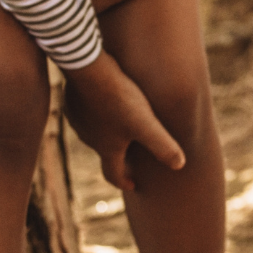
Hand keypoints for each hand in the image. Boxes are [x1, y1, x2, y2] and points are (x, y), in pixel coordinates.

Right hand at [63, 51, 184, 188]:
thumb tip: (180, 165)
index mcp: (107, 148)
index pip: (113, 173)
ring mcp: (78, 119)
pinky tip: (106, 101)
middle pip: (105, 152)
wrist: (86, 67)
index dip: (124, 181)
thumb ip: (163, 145)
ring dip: (107, 131)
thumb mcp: (146, 124)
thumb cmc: (118, 98)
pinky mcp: (72, 101)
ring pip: (94, 131)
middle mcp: (89, 138)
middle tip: (132, 153)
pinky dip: (97, 111)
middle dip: (118, 154)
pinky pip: (86, 111)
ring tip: (122, 124)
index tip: (133, 184)